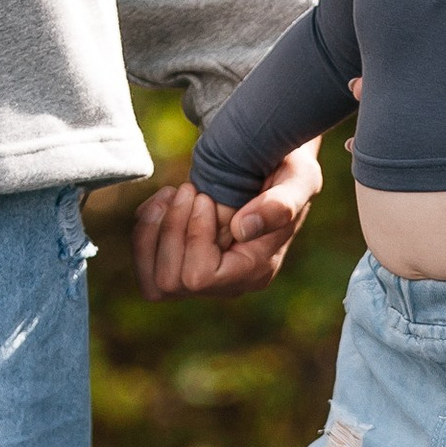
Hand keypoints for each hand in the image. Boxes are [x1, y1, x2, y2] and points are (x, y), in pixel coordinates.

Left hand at [132, 140, 323, 298]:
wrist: (271, 163)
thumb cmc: (289, 170)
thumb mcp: (299, 177)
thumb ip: (281, 204)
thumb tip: (241, 229)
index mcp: (257, 270)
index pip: (201, 276)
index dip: (194, 236)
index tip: (205, 197)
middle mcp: (229, 284)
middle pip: (172, 281)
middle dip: (172, 230)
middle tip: (189, 190)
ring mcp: (205, 278)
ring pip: (154, 282)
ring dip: (154, 232)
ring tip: (172, 194)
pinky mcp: (185, 263)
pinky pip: (147, 267)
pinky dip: (146, 231)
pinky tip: (163, 200)